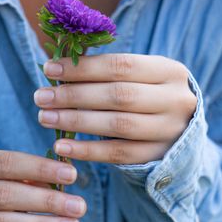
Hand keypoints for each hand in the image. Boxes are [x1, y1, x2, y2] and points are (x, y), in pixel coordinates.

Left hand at [34, 54, 196, 163]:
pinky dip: (87, 151)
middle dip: (74, 95)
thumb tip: (57, 66)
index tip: (49, 68)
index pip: (120, 65)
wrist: (181, 129)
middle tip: (40, 97)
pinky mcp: (157, 156)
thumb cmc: (148, 95)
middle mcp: (175, 100)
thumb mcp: (139, 77)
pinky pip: (118, 154)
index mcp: (169, 70)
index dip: (82, 68)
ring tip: (45, 118)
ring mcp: (169, 131)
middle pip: (118, 96)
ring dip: (76, 121)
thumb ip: (106, 71)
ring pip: (118, 125)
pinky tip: (62, 146)